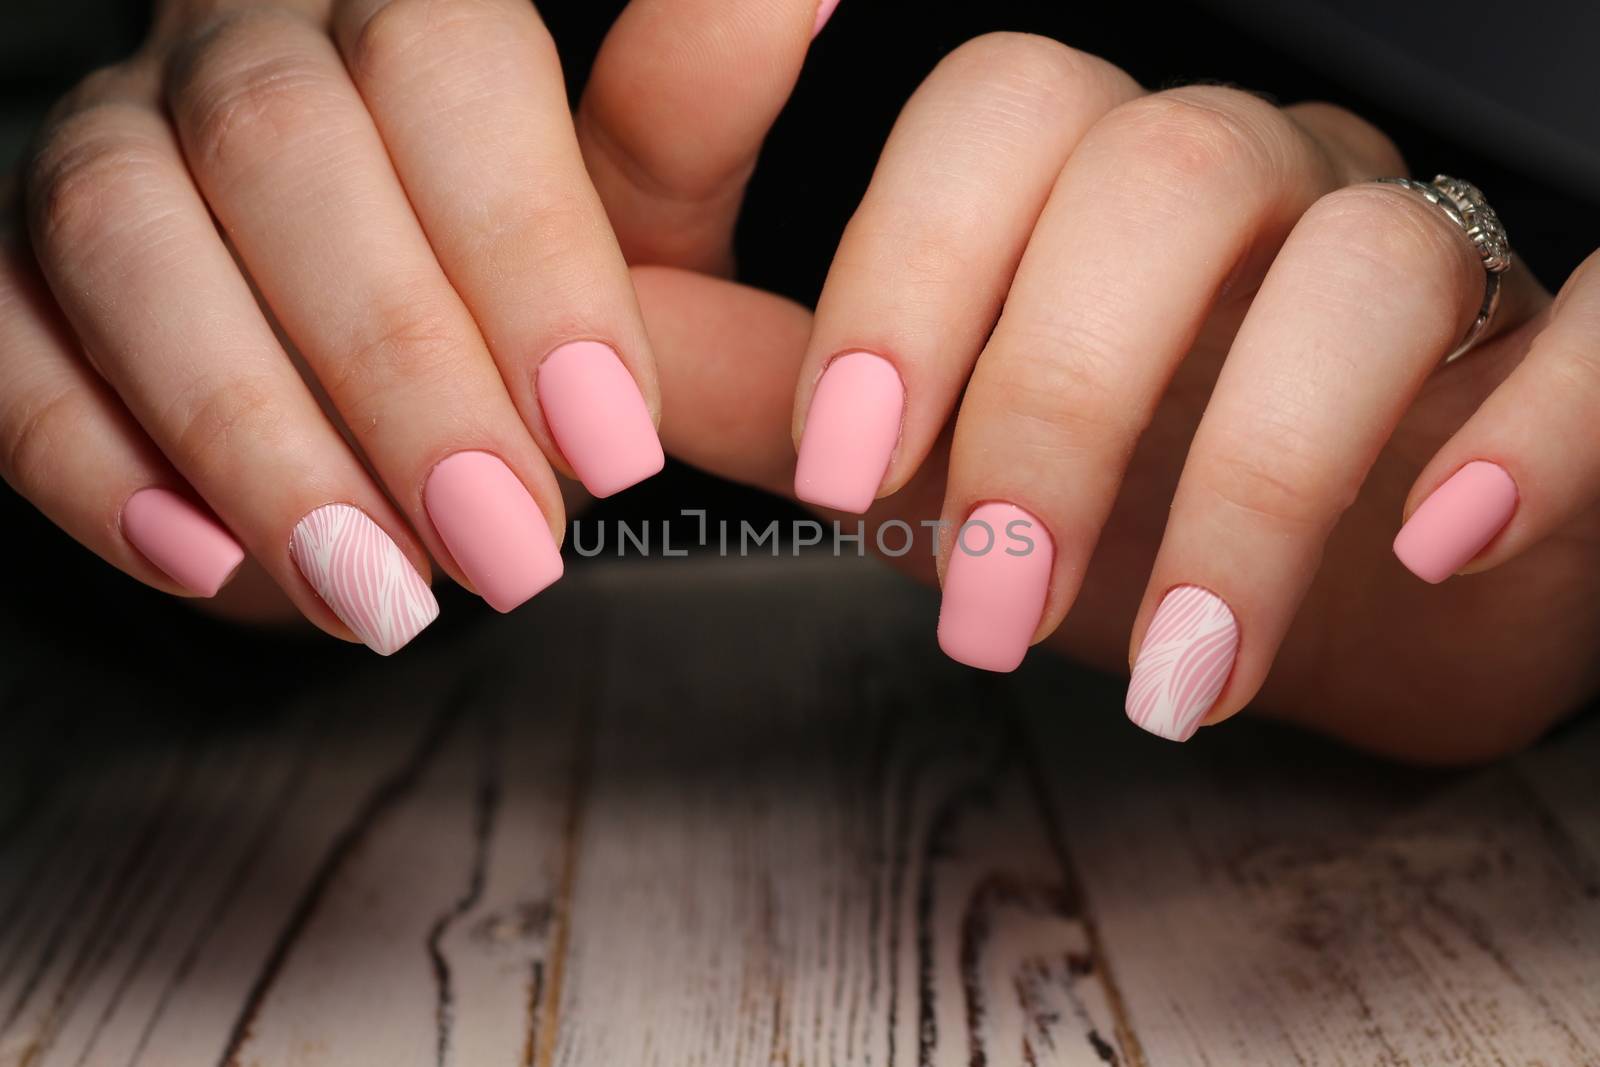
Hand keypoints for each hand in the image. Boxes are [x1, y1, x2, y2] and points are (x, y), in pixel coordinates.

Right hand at [0, 0, 835, 652]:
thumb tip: (832, 122)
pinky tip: (206, 563)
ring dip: (255, 431)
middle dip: (400, 367)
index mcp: (411, 18)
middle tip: (510, 552)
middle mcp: (243, 51)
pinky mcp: (14, 268)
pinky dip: (90, 459)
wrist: (359, 358)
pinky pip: (3, 336)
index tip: (614, 445)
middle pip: (284, 146)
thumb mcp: (636, 245)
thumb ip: (708, 205)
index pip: (449, 68)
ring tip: (379, 594)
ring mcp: (107, 147)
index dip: (527, 256)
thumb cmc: (517, 294)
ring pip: (127, 232)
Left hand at [633, 33, 1599, 763]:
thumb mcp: (919, 458)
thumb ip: (765, 391)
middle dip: (1051, 399)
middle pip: (1140, 171)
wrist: (1333, 597)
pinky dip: (1536, 429)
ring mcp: (1402, 237)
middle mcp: (1235, 174)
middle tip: (989, 607)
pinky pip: (1594, 321)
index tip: (848, 453)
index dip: (902, 262)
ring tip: (1176, 670)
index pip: (983, 113)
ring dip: (1247, 474)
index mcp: (1073, 181)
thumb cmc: (1110, 512)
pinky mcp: (1550, 331)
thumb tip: (581, 371)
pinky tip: (1444, 540)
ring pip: (1347, 252)